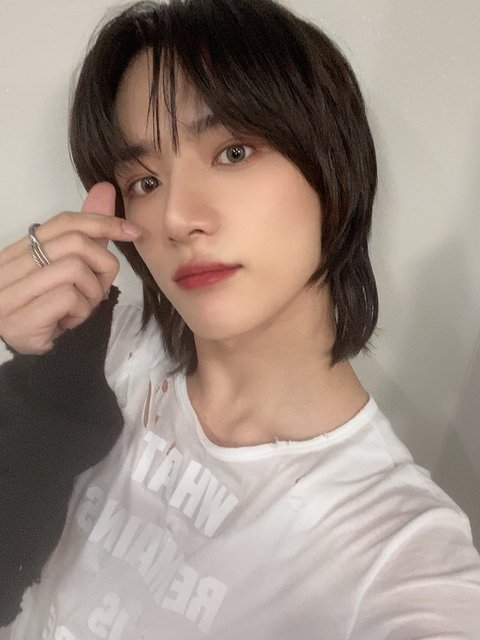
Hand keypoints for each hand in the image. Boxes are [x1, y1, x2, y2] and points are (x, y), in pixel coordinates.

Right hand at [0, 182, 140, 354]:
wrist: (11, 353)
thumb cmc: (43, 309)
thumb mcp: (64, 268)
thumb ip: (84, 234)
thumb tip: (105, 190)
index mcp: (20, 250)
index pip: (63, 222)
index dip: (102, 221)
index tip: (131, 231)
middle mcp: (9, 266)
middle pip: (75, 243)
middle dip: (103, 265)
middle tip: (99, 288)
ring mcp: (11, 292)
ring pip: (75, 270)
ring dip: (91, 293)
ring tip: (79, 308)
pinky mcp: (20, 318)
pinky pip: (69, 298)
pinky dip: (80, 312)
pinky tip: (68, 322)